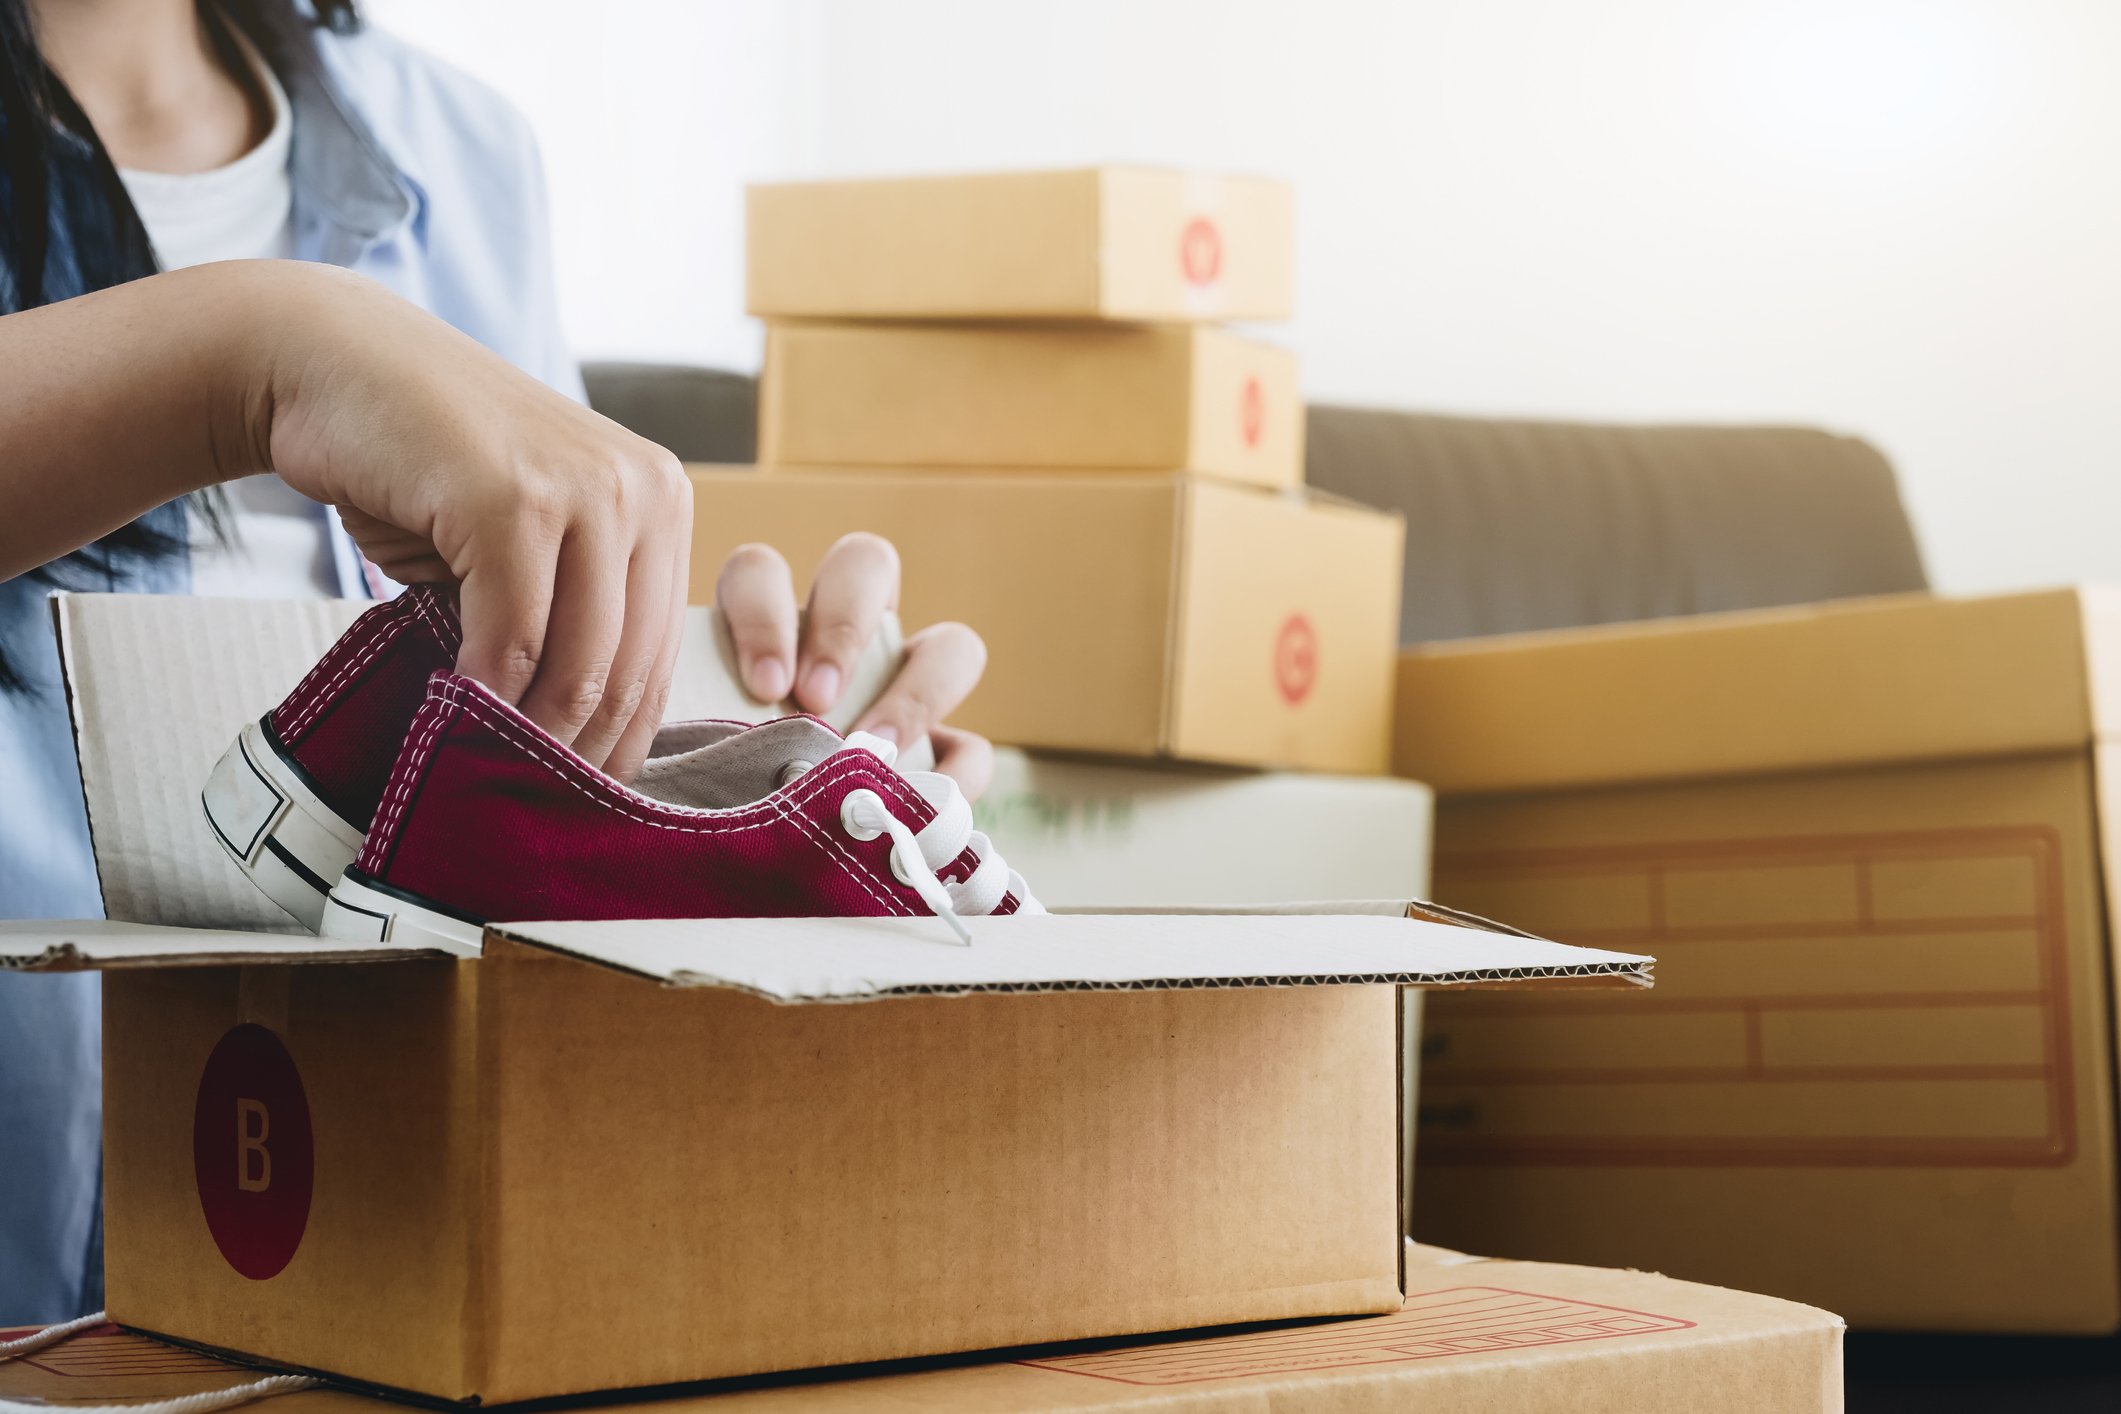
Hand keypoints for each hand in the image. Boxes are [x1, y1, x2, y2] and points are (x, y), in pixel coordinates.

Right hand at [257, 266, 691, 780]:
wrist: (336, 367)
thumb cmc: (426, 467)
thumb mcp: (527, 540)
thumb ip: (566, 616)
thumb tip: (579, 738)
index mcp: (662, 499)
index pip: (660, 649)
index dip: (628, 735)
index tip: (589, 795)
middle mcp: (644, 488)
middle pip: (630, 666)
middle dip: (583, 750)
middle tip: (537, 807)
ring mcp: (585, 489)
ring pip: (580, 661)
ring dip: (535, 734)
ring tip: (492, 773)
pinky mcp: (513, 498)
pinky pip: (515, 634)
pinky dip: (488, 691)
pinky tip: (459, 717)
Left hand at [715, 533, 994, 797]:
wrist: (753, 857)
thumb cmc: (713, 789)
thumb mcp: (702, 752)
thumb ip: (706, 738)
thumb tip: (700, 758)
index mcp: (767, 622)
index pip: (762, 573)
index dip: (765, 616)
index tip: (763, 686)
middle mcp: (847, 636)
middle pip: (866, 565)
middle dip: (845, 627)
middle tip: (816, 700)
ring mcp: (908, 689)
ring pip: (951, 643)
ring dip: (919, 690)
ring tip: (875, 750)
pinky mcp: (947, 754)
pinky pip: (973, 751)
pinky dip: (955, 777)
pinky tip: (918, 808)